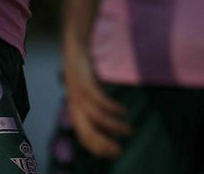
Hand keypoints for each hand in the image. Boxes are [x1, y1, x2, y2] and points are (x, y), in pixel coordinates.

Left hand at [62, 41, 130, 158]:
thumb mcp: (87, 92)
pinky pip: (100, 101)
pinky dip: (113, 108)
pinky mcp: (86, 85)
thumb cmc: (83, 72)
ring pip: (98, 119)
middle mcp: (76, 107)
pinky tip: (123, 110)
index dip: (98, 148)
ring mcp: (80, 96)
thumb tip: (106, 117)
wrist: (74, 50)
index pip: (85, 137)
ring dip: (114, 127)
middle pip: (89, 133)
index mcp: (75, 111)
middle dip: (104, 144)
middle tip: (120, 151)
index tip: (113, 153)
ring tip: (129, 131)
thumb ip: (93, 105)